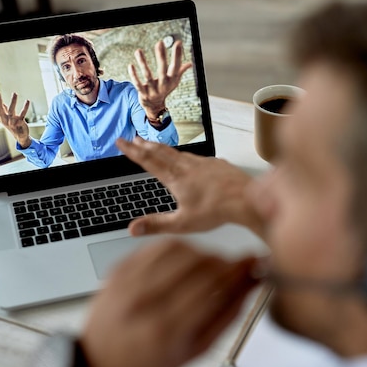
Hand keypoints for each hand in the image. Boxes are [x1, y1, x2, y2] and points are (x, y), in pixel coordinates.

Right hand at [0, 91, 30, 147]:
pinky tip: (27, 101)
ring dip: (13, 102)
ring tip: (15, 93)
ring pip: (11, 111)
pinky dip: (25, 107)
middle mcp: (4, 120)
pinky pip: (23, 114)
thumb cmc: (12, 125)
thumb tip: (2, 103)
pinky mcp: (21, 123)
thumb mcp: (6, 117)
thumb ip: (4, 110)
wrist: (21, 136)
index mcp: (0, 118)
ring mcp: (12, 122)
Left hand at [81, 239, 258, 366]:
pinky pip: (156, 247)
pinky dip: (178, 247)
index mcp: (167, 329)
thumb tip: (250, 285)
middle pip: (198, 265)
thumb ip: (225, 316)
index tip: (253, 263)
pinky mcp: (119, 270)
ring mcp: (128, 283)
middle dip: (223, 262)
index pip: (213, 287)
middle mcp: (145, 303)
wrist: (103, 360)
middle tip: (232, 268)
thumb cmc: (149, 360)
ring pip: (179, 249)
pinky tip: (184, 260)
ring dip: (202, 252)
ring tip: (208, 266)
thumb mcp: (194, 350)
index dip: (238, 271)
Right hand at [116, 137, 264, 235]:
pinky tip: (187, 158)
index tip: (121, 142)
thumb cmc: (216, 212)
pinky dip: (185, 154)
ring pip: (177, 152)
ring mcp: (203, 163)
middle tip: (133, 138)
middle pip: (160, 152)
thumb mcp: (182, 224)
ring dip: (162, 148)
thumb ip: (156, 225)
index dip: (132, 151)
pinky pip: (196, 156)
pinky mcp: (216, 164)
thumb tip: (132, 229)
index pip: (148, 161)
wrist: (245, 199)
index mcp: (175, 179)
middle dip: (144, 145)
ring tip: (154, 145)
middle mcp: (187, 166)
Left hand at [128, 40, 192, 118]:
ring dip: (143, 63)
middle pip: (162, 70)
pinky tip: (131, 65)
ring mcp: (153, 90)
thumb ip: (180, 71)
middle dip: (161, 57)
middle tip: (159, 43)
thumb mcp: (173, 81)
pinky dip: (134, 75)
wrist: (155, 107)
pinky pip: (138, 84)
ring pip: (147, 75)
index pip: (176, 66)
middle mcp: (163, 85)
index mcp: (171, 80)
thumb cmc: (164, 89)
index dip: (177, 55)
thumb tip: (190, 64)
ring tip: (138, 50)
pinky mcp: (143, 93)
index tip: (178, 43)